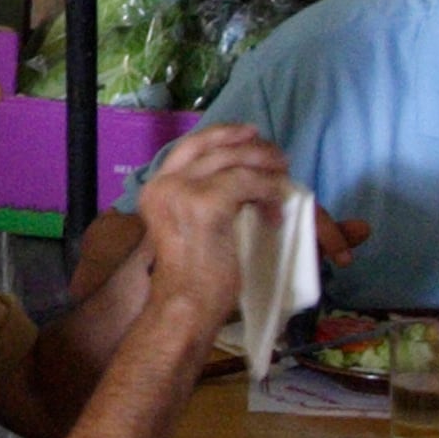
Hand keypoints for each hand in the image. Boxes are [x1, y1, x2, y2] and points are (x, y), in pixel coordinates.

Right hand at [130, 119, 285, 338]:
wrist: (185, 304)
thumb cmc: (190, 277)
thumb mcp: (185, 227)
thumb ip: (198, 200)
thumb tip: (234, 179)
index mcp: (155, 189)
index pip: (189, 146)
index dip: (222, 134)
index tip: (249, 133)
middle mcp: (164, 184)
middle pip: (213, 146)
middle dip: (251, 145)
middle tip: (278, 158)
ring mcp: (183, 192)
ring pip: (234, 160)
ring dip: (265, 167)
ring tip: (283, 181)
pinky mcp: (207, 204)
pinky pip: (248, 182)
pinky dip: (269, 190)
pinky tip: (276, 209)